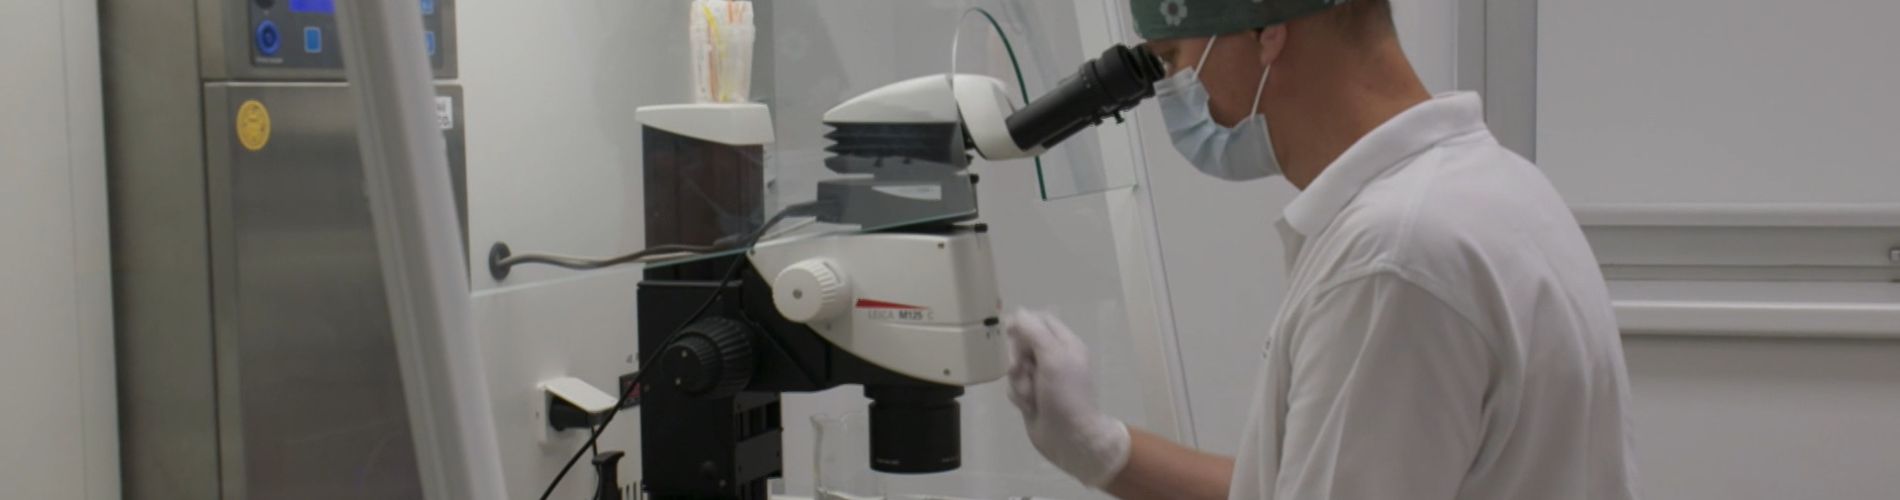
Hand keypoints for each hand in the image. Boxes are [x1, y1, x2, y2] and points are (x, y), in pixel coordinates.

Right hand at [1005, 310, 1131, 487]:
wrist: (1069, 437)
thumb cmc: (1065, 394)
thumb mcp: (1052, 357)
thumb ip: (1034, 331)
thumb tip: (1017, 314)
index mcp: (1065, 344)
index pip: (1040, 320)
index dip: (1023, 325)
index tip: (1010, 334)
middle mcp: (1054, 358)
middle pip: (1023, 343)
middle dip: (1018, 358)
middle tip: (1023, 370)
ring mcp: (1043, 378)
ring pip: (1015, 367)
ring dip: (1019, 381)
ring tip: (1032, 396)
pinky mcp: (1032, 396)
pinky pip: (1014, 386)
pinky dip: (1019, 396)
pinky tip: (1030, 407)